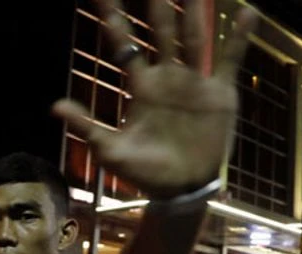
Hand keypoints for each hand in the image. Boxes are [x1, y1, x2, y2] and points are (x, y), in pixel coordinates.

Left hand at [52, 0, 257, 198]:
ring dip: (194, 11)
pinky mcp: (219, 93)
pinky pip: (229, 59)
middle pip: (160, 31)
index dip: (114, 18)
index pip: (124, 44)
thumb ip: (86, 126)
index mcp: (141, 86)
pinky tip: (247, 10)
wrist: (181, 188)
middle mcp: (167, 76)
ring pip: (194, 38)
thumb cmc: (143, 172)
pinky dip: (238, 36)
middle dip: (155, 5)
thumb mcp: (111, 150)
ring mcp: (194, 82)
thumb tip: (54, 107)